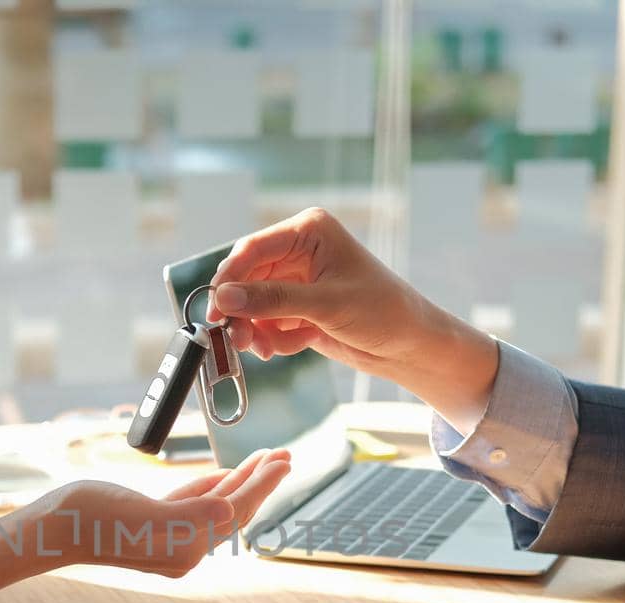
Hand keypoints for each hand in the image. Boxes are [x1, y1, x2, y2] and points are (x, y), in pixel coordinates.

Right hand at [56, 447, 290, 576]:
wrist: (51, 530)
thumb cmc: (91, 518)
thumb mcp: (141, 513)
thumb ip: (189, 513)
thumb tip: (229, 513)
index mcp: (186, 547)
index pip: (235, 511)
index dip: (262, 484)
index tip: (285, 461)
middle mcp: (184, 549)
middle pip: (234, 509)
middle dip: (261, 481)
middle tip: (286, 454)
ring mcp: (169, 539)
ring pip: (217, 505)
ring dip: (243, 481)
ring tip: (266, 459)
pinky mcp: (154, 526)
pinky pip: (195, 506)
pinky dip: (214, 488)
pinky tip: (228, 477)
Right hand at [209, 208, 499, 430]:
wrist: (410, 345)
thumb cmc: (382, 312)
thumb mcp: (326, 305)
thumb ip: (272, 301)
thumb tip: (223, 299)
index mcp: (308, 231)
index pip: (252, 249)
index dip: (228, 279)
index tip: (214, 310)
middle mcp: (299, 250)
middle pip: (246, 278)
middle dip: (241, 311)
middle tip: (236, 339)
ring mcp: (297, 280)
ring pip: (252, 304)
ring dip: (254, 329)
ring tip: (264, 350)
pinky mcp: (298, 307)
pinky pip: (267, 322)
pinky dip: (273, 339)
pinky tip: (294, 346)